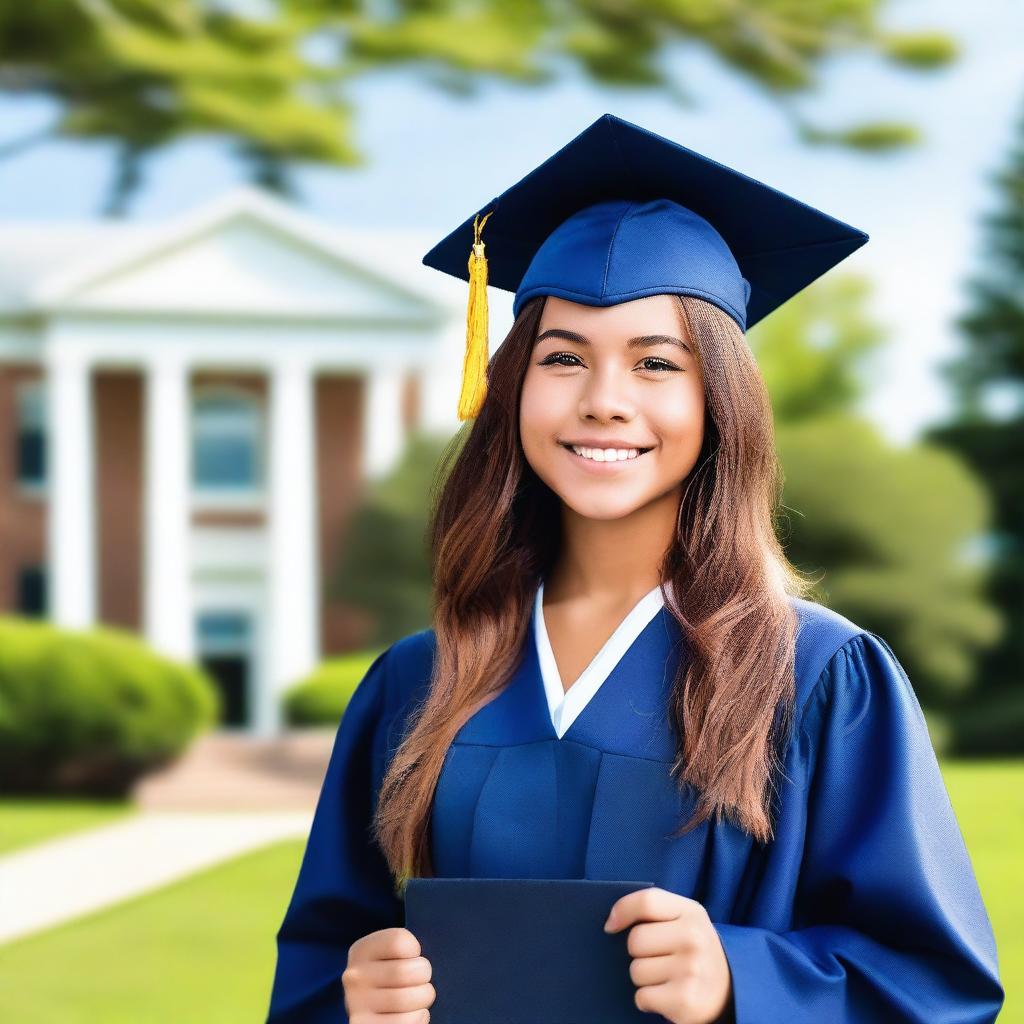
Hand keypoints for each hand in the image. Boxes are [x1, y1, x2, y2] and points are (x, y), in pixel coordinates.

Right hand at [343, 927, 434, 1021]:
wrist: (372, 1013)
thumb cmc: (390, 980)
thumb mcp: (389, 956)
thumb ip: (401, 949)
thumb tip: (420, 964)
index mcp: (361, 951)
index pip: (399, 940)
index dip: (414, 950)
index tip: (409, 958)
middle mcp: (354, 977)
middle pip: (408, 970)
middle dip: (424, 976)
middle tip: (419, 981)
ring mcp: (357, 1006)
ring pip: (409, 998)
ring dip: (423, 1000)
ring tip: (416, 999)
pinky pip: (407, 1022)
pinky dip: (419, 1018)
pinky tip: (411, 1015)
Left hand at [603, 887, 732, 1023]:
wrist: (730, 989)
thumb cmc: (693, 948)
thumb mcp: (683, 918)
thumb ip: (652, 908)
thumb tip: (611, 924)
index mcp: (692, 913)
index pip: (646, 902)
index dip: (622, 911)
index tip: (611, 926)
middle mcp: (694, 939)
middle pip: (635, 941)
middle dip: (638, 953)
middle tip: (659, 958)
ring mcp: (691, 971)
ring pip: (636, 971)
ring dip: (644, 978)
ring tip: (666, 977)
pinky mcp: (685, 1001)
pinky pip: (642, 997)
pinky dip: (648, 1000)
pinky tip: (666, 995)